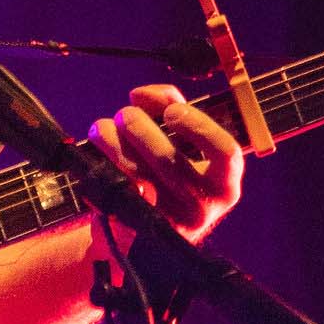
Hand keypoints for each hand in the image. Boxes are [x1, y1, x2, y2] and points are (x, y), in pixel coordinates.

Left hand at [87, 83, 242, 243]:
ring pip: (136, 173)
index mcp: (224, 185)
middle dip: (140, 127)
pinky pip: (115, 187)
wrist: (141, 229)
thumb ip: (169, 108)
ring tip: (104, 127)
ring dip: (113, 141)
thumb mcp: (182, 143)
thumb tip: (142, 95)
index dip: (197, 124)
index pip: (225, 152)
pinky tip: (97, 150)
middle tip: (124, 114)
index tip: (172, 111)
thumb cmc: (167, 174)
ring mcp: (169, 222)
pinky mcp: (135, 228)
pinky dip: (102, 162)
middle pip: (169, 160)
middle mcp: (203, 208)